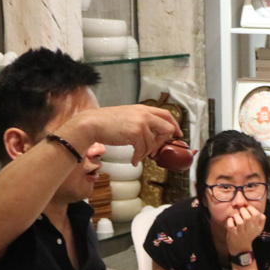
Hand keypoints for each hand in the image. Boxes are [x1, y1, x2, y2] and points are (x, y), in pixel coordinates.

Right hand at [59, 104, 180, 164]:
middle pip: (167, 128)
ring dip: (146, 153)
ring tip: (138, 156)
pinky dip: (138, 157)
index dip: (175, 125)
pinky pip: (143, 150)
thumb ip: (141, 122)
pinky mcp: (135, 133)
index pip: (167, 114)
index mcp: (143, 109)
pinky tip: (133, 160)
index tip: (177, 134)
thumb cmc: (106, 122)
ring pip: (154, 143)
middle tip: (154, 150)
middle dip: (163, 142)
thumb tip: (151, 135)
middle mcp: (144, 114)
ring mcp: (141, 123)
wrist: (92, 124)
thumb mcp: (127, 116)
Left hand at [226, 204, 265, 253]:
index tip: (247, 210)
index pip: (256, 214)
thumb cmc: (249, 235)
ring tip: (236, 217)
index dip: (251, 209)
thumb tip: (261, 213)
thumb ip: (261, 221)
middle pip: (248, 217)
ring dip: (236, 216)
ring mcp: (241, 233)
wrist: (241, 248)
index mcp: (257, 227)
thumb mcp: (258, 229)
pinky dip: (230, 221)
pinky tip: (231, 221)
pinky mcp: (233, 235)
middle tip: (241, 212)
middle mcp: (250, 230)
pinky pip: (231, 226)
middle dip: (243, 211)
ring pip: (239, 222)